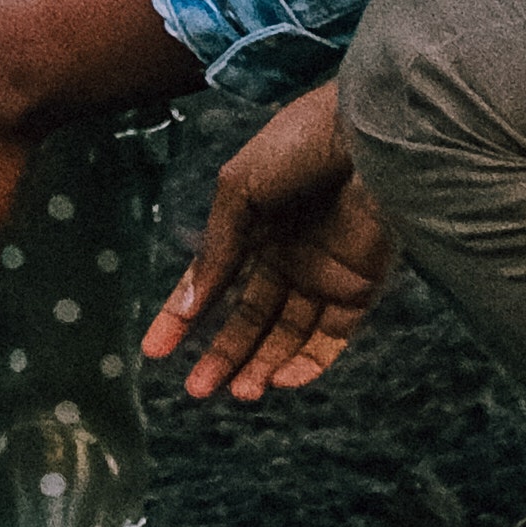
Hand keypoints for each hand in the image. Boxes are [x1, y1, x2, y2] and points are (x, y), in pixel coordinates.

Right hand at [144, 82, 402, 403]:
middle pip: (250, 319)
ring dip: (263, 366)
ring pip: (288, 335)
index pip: (211, 282)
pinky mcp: (360, 286)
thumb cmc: (300, 145)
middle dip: (224, 355)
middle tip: (197, 390)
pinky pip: (331, 336)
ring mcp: (323, 273)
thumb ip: (217, 249)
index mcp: (251, 225)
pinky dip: (308, 363)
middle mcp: (285, 255)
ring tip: (239, 394)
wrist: (370, 132)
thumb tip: (186, 304)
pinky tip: (282, 380)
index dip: (181, 316)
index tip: (155, 352)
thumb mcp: (239, 189)